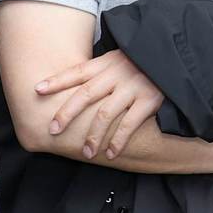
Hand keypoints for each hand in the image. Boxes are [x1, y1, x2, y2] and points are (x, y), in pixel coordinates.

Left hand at [38, 53, 165, 159]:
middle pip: (85, 94)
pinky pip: (129, 124)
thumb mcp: (121, 58)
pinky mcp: (149, 100)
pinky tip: (110, 153)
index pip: (77, 72)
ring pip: (105, 114)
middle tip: (53, 131)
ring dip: (93, 135)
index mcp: (107, 63)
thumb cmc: (144, 62)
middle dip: (66, 114)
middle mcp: (117, 74)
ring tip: (86, 152)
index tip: (36, 90)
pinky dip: (118, 140)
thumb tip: (74, 86)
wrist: (175, 58)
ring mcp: (133, 87)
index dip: (56, 81)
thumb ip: (101, 70)